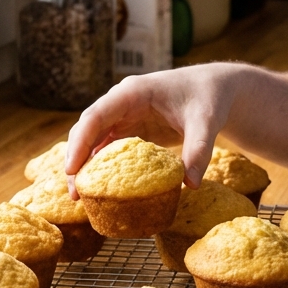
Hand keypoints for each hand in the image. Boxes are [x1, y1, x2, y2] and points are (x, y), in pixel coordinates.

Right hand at [64, 64, 245, 197]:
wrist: (216, 89)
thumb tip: (192, 185)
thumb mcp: (206, 120)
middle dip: (77, 160)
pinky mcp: (131, 131)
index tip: (71, 169)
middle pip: (88, 130)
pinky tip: (100, 191)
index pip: (96, 115)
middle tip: (74, 194)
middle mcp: (122, 103)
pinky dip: (102, 168)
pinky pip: (109, 150)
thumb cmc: (208, 97)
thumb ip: (199, 149)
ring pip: (94, 141)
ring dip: (86, 167)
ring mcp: (124, 117)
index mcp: (133, 92)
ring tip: (81, 198)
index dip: (80, 142)